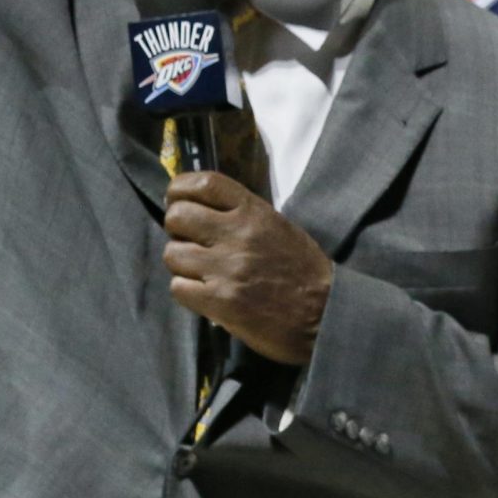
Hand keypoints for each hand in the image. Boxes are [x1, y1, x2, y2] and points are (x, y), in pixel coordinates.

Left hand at [162, 170, 332, 365]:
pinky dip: (187, 292)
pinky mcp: (220, 301)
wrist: (325, 313)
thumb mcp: (278, 227)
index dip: (180, 189)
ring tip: (199, 272)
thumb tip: (201, 211)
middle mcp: (237, 234)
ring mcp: (226, 268)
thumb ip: (242, 216)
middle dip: (176, 229)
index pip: (204, 183)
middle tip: (188, 241)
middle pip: (177, 216)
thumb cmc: (303, 271)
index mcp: (254, 212)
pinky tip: (204, 294)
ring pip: (172, 254)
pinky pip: (178, 288)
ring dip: (181, 264)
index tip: (176, 199)